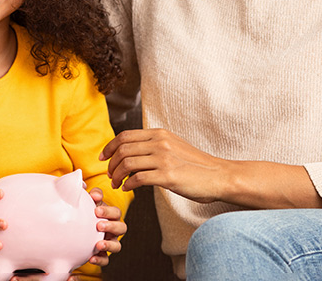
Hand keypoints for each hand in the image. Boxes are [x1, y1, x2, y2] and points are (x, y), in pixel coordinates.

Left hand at [87, 187, 126, 267]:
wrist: (75, 232)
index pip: (115, 211)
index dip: (108, 210)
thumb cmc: (86, 214)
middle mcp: (113, 229)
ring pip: (117, 246)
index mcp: (111, 215)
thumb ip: (90, 195)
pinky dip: (100, 260)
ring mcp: (109, 242)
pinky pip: (105, 260)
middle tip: (99, 225)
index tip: (96, 209)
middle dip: (111, 226)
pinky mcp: (103, 255)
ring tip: (98, 245)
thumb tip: (88, 189)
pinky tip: (91, 258)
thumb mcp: (88, 203)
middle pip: (121, 227)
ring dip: (109, 245)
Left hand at [100, 129, 225, 203]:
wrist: (218, 175)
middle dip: (111, 163)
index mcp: (159, 133)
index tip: (103, 157)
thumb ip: (154, 145)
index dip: (110, 146)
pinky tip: (128, 188)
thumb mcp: (173, 145)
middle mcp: (160, 142)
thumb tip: (132, 151)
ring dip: (117, 175)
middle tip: (109, 175)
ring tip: (116, 183)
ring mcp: (164, 158)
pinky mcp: (168, 176)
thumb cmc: (195, 164)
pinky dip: (128, 184)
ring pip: (128, 163)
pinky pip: (138, 178)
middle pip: (123, 148)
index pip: (125, 135)